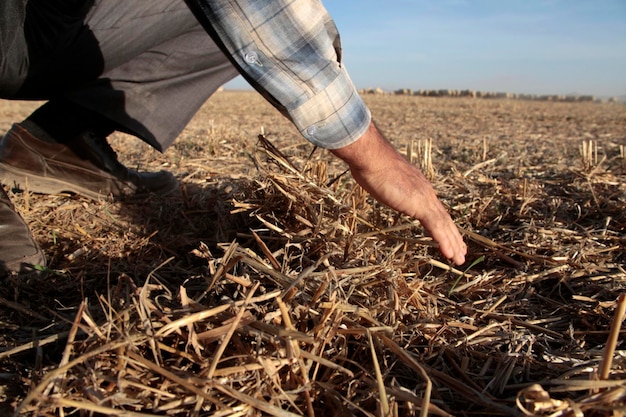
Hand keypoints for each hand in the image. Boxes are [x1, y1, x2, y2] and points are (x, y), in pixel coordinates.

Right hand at [331, 122, 466, 264]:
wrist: (371, 157)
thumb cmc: (371, 164)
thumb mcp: (382, 178)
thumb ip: (387, 185)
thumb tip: (382, 185)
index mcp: (418, 186)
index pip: (435, 209)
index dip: (443, 224)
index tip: (448, 235)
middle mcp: (426, 192)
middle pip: (444, 218)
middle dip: (452, 236)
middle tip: (460, 252)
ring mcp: (424, 198)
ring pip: (444, 225)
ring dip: (453, 243)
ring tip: (459, 259)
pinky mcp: (419, 205)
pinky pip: (436, 227)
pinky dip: (444, 242)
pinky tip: (450, 254)